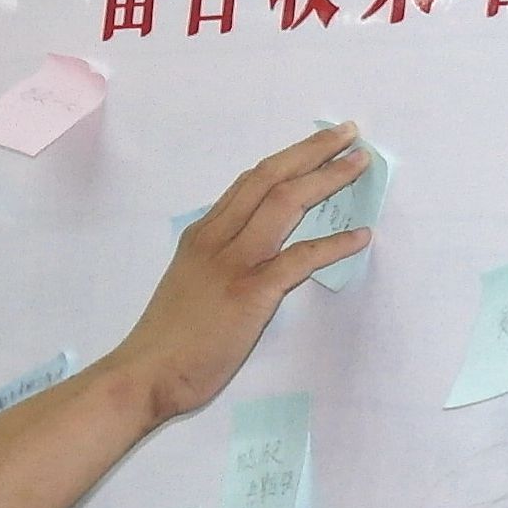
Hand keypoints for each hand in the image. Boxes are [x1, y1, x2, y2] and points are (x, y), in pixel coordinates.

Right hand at [100, 124, 372, 426]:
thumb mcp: (187, 283)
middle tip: (348, 133)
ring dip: (327, 178)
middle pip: (270, 177)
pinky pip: (301, 257)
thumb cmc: (167, 341)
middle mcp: (217, 237)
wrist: (147, 373)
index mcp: (202, 235)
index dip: (287, 159)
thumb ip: (216, 262)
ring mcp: (234, 262)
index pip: (249, 182)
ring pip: (286, 202)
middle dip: (312, 150)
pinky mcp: (252, 292)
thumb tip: (248, 255)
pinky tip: (360, 236)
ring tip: (359, 164)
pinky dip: (335, 243)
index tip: (316, 146)